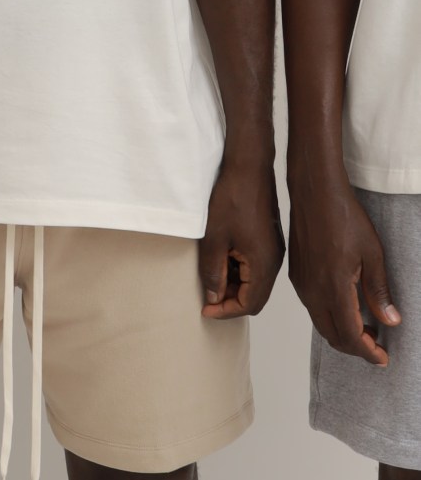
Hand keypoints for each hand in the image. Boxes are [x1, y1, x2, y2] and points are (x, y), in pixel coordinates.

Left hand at [199, 162, 284, 318]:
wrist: (249, 168)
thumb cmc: (232, 199)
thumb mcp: (214, 240)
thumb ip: (213, 273)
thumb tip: (214, 298)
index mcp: (264, 263)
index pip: (250, 304)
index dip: (226, 311)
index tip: (206, 309)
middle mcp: (274, 261)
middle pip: (255, 297)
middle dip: (230, 301)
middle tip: (206, 298)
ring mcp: (273, 251)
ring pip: (254, 283)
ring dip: (233, 287)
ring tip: (210, 279)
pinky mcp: (268, 242)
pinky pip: (255, 268)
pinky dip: (238, 273)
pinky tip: (220, 262)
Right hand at [288, 175, 399, 364]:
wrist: (314, 195)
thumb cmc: (344, 218)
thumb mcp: (372, 254)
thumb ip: (379, 291)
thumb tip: (390, 320)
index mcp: (334, 289)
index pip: (351, 335)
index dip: (368, 351)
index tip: (383, 358)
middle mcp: (313, 293)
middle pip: (333, 336)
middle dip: (356, 348)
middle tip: (378, 347)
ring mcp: (302, 286)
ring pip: (322, 325)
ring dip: (343, 334)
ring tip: (366, 330)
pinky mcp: (297, 278)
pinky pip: (313, 309)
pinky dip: (331, 319)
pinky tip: (347, 309)